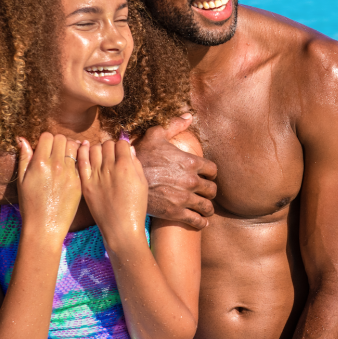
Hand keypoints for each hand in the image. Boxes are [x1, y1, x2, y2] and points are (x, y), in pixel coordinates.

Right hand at [16, 133, 81, 237]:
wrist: (44, 226)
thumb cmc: (30, 204)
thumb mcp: (21, 180)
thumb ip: (24, 158)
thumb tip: (23, 139)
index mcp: (39, 163)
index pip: (47, 136)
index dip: (45, 140)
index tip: (44, 147)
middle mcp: (56, 165)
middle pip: (62, 139)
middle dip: (58, 142)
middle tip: (55, 151)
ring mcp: (70, 173)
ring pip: (75, 147)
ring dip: (70, 149)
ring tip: (65, 157)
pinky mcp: (79, 182)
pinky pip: (82, 162)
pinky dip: (79, 160)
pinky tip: (73, 166)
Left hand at [78, 137, 148, 245]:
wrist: (120, 229)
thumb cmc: (135, 208)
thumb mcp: (142, 184)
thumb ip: (136, 164)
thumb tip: (129, 149)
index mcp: (126, 167)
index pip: (122, 144)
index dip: (123, 146)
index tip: (123, 151)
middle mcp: (110, 168)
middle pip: (107, 144)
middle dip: (111, 146)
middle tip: (112, 154)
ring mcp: (96, 175)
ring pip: (94, 149)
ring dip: (98, 148)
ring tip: (101, 155)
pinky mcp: (85, 183)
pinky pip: (81, 160)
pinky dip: (82, 151)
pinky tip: (84, 147)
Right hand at [135, 114, 217, 229]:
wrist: (124, 180)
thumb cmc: (140, 156)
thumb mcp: (155, 136)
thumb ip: (173, 125)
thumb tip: (188, 116)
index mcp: (191, 162)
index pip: (213, 170)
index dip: (210, 173)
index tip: (206, 177)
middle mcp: (191, 181)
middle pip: (212, 190)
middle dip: (209, 192)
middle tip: (205, 194)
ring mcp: (184, 198)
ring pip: (207, 206)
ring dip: (207, 208)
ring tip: (205, 209)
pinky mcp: (176, 213)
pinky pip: (197, 221)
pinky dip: (201, 222)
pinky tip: (201, 221)